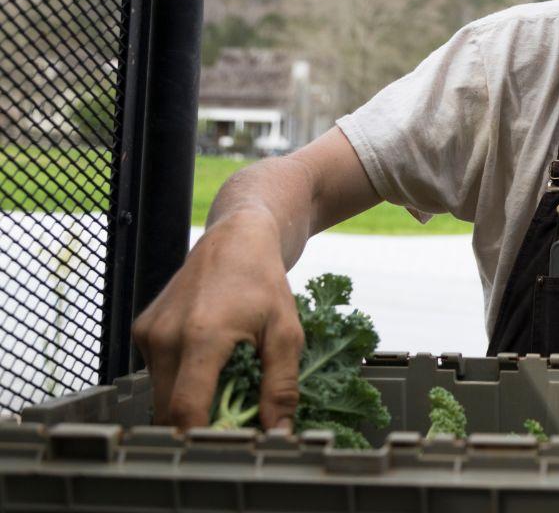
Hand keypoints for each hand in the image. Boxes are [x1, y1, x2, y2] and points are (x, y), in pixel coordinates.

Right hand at [131, 209, 304, 430]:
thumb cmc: (265, 284)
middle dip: (197, 422)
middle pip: (169, 408)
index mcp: (202, 336)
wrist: (235, 240)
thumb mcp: (286, 334)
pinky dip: (179, 378)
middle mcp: (165, 335)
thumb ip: (281, 386)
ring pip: (160, 393)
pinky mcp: (142, 331)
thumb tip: (278, 432)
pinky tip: (206, 359)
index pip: (186, 408)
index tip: (226, 448)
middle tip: (232, 418)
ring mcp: (148, 333)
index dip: (202, 437)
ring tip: (224, 382)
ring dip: (188, 400)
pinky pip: (157, 373)